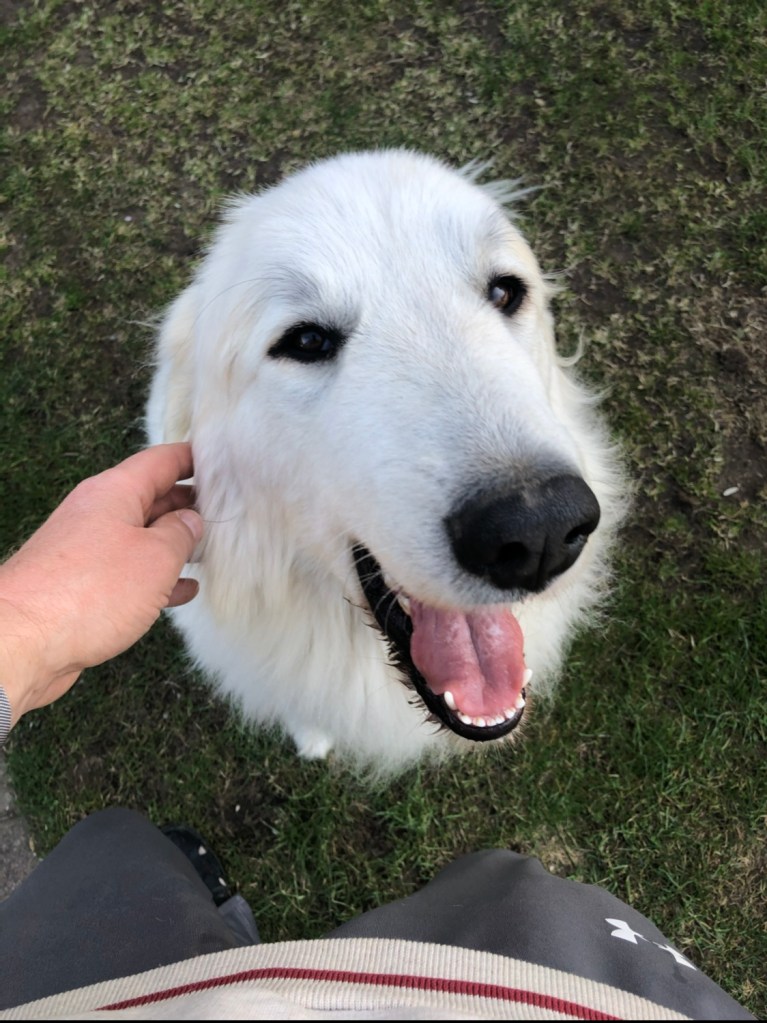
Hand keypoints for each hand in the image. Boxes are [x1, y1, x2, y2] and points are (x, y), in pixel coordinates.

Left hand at [0, 443, 202, 725]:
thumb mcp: (155, 557)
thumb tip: (190, 521)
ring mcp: (87, 549)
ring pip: (140, 536)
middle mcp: (98, 513)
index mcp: (115, 492)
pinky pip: (126, 570)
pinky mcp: (81, 584)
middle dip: (188, 503)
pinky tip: (182, 591)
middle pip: (151, 496)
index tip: (223, 461)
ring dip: (174, 543)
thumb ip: (181, 534)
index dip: (194, 458)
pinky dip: (156, 576)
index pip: (161, 460)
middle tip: (226, 511)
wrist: (23, 641)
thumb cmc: (90, 591)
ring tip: (211, 551)